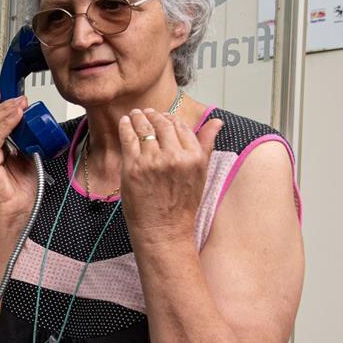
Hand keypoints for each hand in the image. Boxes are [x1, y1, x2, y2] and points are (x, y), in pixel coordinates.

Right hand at [0, 86, 37, 229]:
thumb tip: (35, 130)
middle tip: (20, 98)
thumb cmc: (20, 196)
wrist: (16, 216)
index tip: (2, 90)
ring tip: (20, 104)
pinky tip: (14, 117)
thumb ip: (28, 145)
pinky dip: (4, 126)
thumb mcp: (30, 162)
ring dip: (6, 112)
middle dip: (5, 105)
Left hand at [116, 108, 223, 243]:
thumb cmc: (182, 205)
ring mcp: (153, 161)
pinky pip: (128, 139)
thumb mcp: (200, 174)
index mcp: (194, 157)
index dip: (171, 119)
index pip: (181, 126)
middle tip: (146, 112)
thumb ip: (206, 144)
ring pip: (144, 129)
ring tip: (135, 114)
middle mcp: (175, 157)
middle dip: (153, 115)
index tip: (164, 116)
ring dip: (139, 117)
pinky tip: (125, 122)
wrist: (164, 230)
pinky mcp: (133, 167)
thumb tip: (217, 121)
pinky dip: (126, 127)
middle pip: (162, 124)